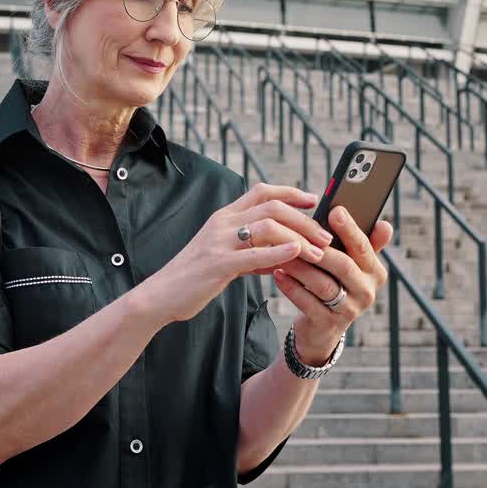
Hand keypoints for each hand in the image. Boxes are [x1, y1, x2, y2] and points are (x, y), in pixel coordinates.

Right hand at [140, 183, 335, 323]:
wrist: (161, 295)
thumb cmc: (195, 278)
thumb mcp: (227, 259)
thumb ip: (255, 253)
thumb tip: (286, 253)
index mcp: (224, 217)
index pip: (262, 192)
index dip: (290, 192)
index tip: (314, 200)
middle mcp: (222, 223)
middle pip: (271, 207)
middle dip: (304, 219)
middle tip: (325, 236)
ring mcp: (218, 242)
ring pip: (267, 226)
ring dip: (298, 236)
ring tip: (318, 252)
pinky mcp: (217, 264)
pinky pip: (252, 253)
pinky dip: (278, 251)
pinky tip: (296, 255)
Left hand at [272, 206, 392, 364]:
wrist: (322, 326)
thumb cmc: (335, 282)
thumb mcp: (351, 264)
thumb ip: (361, 243)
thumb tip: (384, 224)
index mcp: (375, 271)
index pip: (364, 247)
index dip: (350, 229)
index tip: (335, 210)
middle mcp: (367, 292)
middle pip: (344, 266)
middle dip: (321, 249)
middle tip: (299, 232)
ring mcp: (349, 311)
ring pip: (323, 285)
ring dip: (301, 267)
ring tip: (282, 253)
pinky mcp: (328, 324)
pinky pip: (307, 303)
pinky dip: (291, 287)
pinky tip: (278, 273)